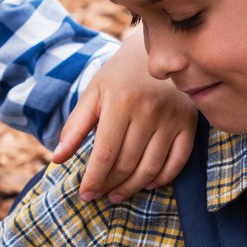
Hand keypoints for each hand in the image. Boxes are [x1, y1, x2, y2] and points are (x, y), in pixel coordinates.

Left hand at [48, 28, 194, 202]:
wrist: (159, 52)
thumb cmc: (120, 76)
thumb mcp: (94, 94)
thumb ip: (75, 127)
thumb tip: (57, 159)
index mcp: (120, 101)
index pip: (105, 153)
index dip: (93, 179)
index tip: (84, 194)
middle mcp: (148, 111)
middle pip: (127, 164)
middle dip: (110, 185)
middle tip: (100, 195)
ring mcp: (172, 118)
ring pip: (151, 168)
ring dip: (132, 188)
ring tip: (117, 195)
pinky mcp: (189, 123)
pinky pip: (177, 162)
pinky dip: (162, 179)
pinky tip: (147, 184)